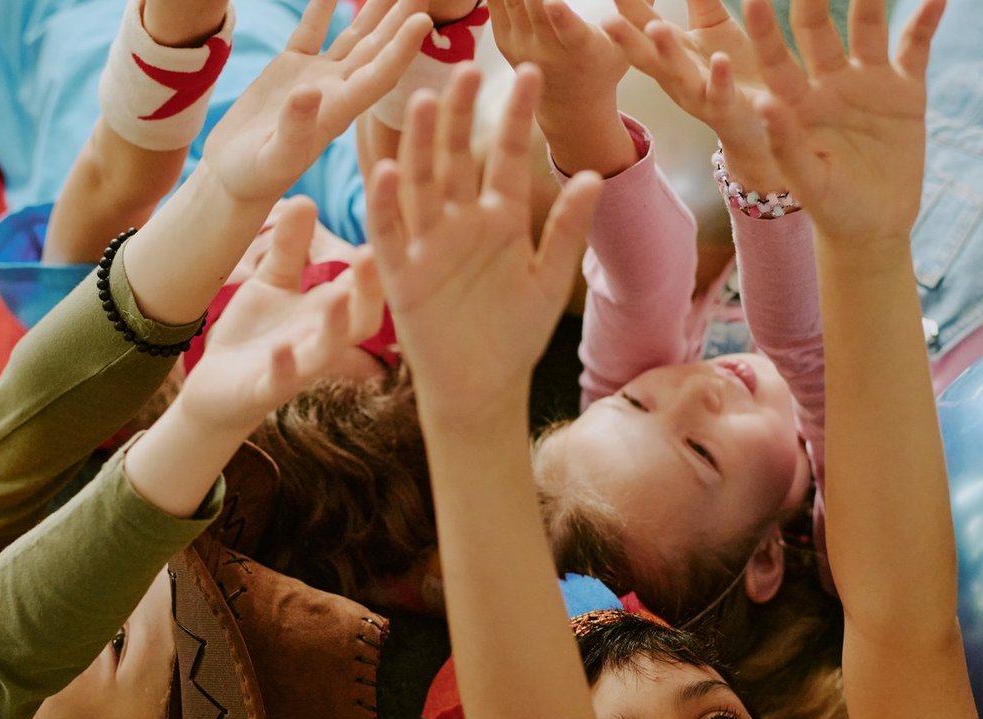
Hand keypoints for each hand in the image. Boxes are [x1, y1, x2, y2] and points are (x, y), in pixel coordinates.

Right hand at [202, 0, 432, 203]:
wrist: (234, 180)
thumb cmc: (253, 179)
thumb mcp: (272, 159)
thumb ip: (293, 129)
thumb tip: (309, 91)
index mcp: (338, 113)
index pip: (379, 76)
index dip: (402, 49)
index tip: (422, 20)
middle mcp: (335, 92)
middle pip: (377, 50)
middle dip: (399, 20)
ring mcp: (316, 78)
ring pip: (353, 37)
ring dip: (374, 11)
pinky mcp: (290, 70)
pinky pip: (312, 31)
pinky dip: (323, 8)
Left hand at [205, 197, 381, 380]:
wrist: (216, 387)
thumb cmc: (254, 333)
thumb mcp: (272, 282)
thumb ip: (289, 246)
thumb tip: (306, 199)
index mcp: (328, 311)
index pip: (364, 284)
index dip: (377, 257)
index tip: (383, 222)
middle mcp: (322, 340)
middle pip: (362, 318)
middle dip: (369, 289)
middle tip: (373, 253)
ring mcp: (298, 367)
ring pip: (328, 350)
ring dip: (335, 326)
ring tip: (337, 296)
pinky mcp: (268, 389)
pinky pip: (283, 380)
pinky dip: (284, 365)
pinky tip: (281, 347)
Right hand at [367, 65, 602, 428]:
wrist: (483, 388)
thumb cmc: (515, 336)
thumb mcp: (548, 280)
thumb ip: (567, 229)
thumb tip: (595, 177)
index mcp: (498, 218)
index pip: (503, 156)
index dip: (513, 117)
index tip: (528, 74)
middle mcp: (459, 222)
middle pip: (455, 157)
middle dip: (459, 115)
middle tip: (465, 68)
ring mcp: (428, 245)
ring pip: (420, 184)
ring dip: (419, 145)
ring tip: (422, 101)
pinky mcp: (402, 275)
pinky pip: (391, 233)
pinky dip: (387, 204)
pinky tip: (390, 171)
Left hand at [491, 0, 627, 116]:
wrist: (572, 102)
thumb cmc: (606, 63)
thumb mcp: (629, 43)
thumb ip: (639, 7)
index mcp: (582, 53)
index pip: (570, 33)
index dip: (561, 16)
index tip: (553, 2)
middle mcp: (548, 53)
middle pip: (535, 7)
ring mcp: (522, 47)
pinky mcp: (506, 40)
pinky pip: (498, 1)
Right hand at [603, 0, 790, 191]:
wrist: (762, 120)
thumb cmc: (733, 68)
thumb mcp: (712, 26)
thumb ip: (698, 0)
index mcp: (672, 52)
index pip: (642, 25)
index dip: (627, 8)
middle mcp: (677, 76)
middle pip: (647, 55)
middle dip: (626, 38)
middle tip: (607, 20)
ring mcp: (699, 94)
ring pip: (677, 74)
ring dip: (665, 52)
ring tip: (656, 28)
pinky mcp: (727, 108)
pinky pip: (721, 94)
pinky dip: (720, 79)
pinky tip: (721, 60)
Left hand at [609, 0, 942, 242]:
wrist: (872, 228)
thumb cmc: (832, 209)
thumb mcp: (809, 181)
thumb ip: (787, 144)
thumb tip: (764, 104)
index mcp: (796, 104)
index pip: (776, 56)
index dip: (765, 28)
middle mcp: (828, 83)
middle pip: (818, 28)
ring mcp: (867, 82)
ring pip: (867, 27)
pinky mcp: (905, 90)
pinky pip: (916, 48)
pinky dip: (926, 21)